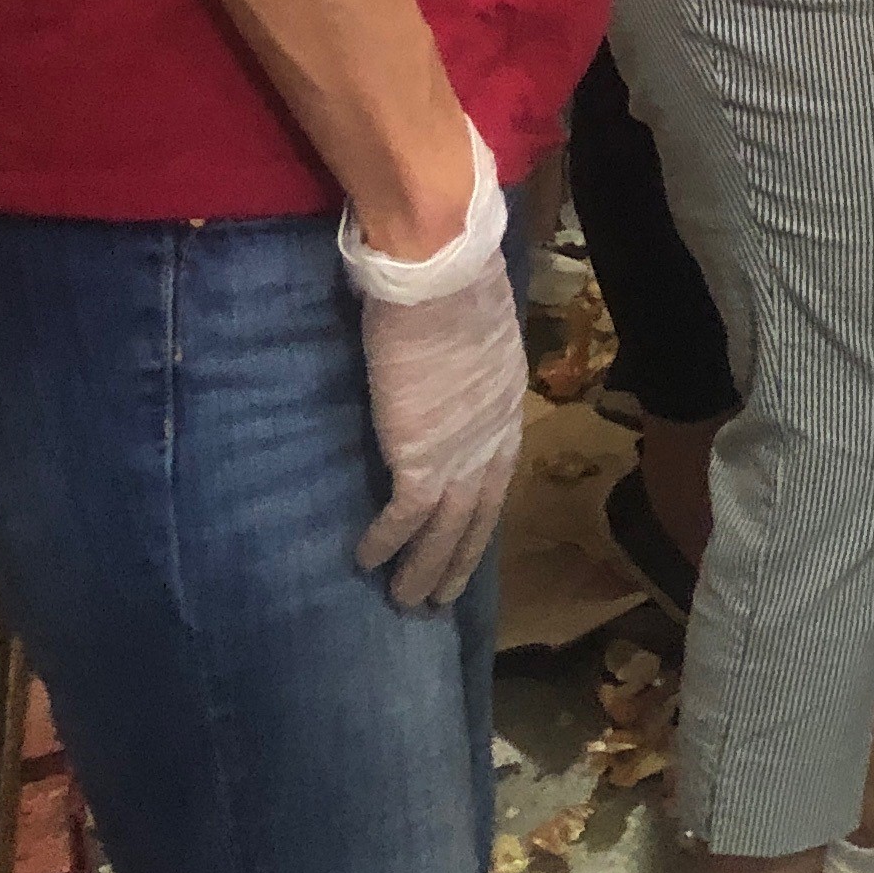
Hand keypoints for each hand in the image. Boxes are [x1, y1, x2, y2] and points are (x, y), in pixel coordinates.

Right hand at [343, 121, 525, 610]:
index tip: (472, 538)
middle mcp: (492, 436)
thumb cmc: (452, 281)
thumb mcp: (476, 327)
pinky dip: (387, 544)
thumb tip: (443, 364)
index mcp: (506, 404)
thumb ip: (465, 358)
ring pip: (446, 529)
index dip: (484, 510)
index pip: (500, 472)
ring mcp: (460, 451)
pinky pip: (404, 516)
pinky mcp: (420, 456)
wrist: (440, 270)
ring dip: (426, 570)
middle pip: (480, 513)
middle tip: (442, 597)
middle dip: (461, 558)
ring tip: (407, 602)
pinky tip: (367, 563)